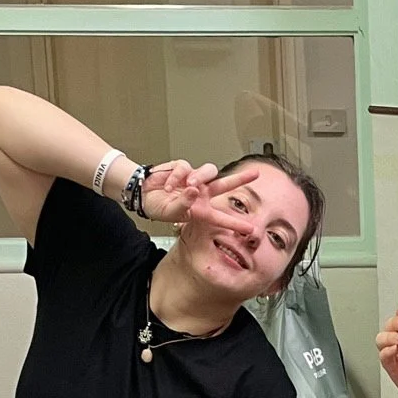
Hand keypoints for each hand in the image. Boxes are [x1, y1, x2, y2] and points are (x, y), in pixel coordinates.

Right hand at [141, 160, 255, 234]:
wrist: (142, 194)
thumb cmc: (159, 206)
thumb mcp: (171, 213)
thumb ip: (184, 204)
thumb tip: (194, 190)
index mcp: (201, 209)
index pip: (221, 217)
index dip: (235, 223)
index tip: (251, 229)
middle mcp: (201, 194)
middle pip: (224, 184)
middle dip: (240, 178)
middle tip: (256, 174)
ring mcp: (193, 180)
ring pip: (208, 171)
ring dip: (200, 178)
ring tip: (189, 186)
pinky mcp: (182, 168)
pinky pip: (185, 168)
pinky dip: (176, 177)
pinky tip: (168, 185)